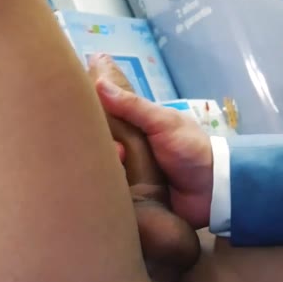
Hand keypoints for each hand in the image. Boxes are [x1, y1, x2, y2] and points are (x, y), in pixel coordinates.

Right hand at [89, 53, 199, 281]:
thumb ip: (134, 107)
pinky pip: (108, 192)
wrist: (213, 192)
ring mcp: (128, 173)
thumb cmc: (191, 150)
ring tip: (120, 163)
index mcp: (136, 126)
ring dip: (105, 166)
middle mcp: (128, 148)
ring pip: (99, 167)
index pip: (104, 113)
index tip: (69, 105)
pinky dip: (105, 189)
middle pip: (97, 143)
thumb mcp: (163, 123)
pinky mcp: (130, 198)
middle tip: (114, 149)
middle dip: (97, 144)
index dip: (89, 110)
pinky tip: (100, 186)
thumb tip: (99, 83)